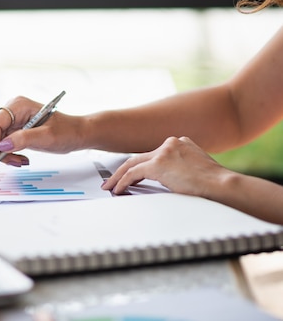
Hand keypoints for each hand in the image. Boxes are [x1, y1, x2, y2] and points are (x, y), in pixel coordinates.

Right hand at [0, 96, 77, 166]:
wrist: (77, 133)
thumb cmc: (67, 131)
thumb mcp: (47, 137)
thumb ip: (24, 139)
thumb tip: (2, 146)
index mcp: (19, 105)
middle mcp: (13, 110)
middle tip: (14, 162)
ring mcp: (13, 120)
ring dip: (5, 154)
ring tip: (21, 161)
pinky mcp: (15, 130)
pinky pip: (3, 144)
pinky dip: (9, 154)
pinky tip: (21, 158)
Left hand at [101, 136, 229, 196]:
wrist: (223, 186)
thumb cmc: (216, 184)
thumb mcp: (198, 170)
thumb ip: (182, 169)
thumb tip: (171, 180)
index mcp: (181, 143)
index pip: (153, 154)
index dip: (139, 165)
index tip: (131, 174)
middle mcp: (171, 143)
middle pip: (139, 157)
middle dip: (122, 170)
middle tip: (112, 180)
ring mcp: (164, 152)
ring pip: (132, 164)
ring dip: (118, 177)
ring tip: (109, 187)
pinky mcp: (158, 164)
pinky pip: (133, 173)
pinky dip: (122, 182)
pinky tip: (118, 189)